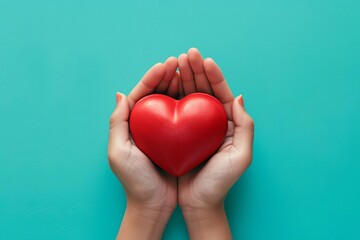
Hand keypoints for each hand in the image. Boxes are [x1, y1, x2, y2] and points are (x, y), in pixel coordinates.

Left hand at [108, 57, 178, 239]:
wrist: (154, 204)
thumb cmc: (135, 181)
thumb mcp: (118, 153)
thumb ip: (117, 123)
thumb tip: (120, 94)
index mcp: (132, 124)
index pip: (142, 94)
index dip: (153, 77)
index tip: (165, 64)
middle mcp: (149, 124)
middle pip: (158, 93)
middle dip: (168, 75)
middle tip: (181, 61)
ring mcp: (165, 130)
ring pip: (172, 100)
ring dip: (180, 83)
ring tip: (189, 69)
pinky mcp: (179, 138)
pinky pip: (185, 115)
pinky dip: (190, 102)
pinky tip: (197, 92)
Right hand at [176, 48, 254, 238]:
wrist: (199, 203)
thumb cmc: (219, 183)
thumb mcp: (240, 156)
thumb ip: (245, 126)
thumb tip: (239, 97)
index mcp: (228, 125)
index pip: (222, 94)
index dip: (214, 76)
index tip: (205, 61)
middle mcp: (211, 122)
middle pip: (205, 91)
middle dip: (197, 71)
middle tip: (188, 54)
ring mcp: (194, 127)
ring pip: (189, 97)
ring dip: (184, 78)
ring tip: (176, 63)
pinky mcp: (179, 133)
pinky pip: (176, 110)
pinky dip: (172, 96)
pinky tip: (166, 84)